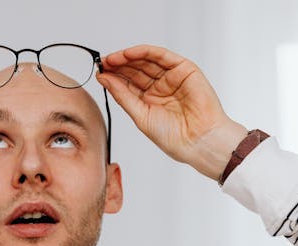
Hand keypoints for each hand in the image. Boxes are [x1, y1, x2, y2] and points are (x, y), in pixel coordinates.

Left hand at [97, 45, 247, 180]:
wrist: (198, 141)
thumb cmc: (173, 136)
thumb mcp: (140, 115)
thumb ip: (122, 95)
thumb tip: (104, 79)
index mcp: (149, 101)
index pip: (128, 83)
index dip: (113, 77)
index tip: (99, 73)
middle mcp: (160, 87)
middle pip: (135, 70)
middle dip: (118, 65)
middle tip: (103, 63)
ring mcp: (172, 77)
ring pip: (146, 61)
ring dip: (128, 57)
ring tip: (111, 59)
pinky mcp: (184, 69)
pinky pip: (161, 56)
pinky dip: (144, 52)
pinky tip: (128, 54)